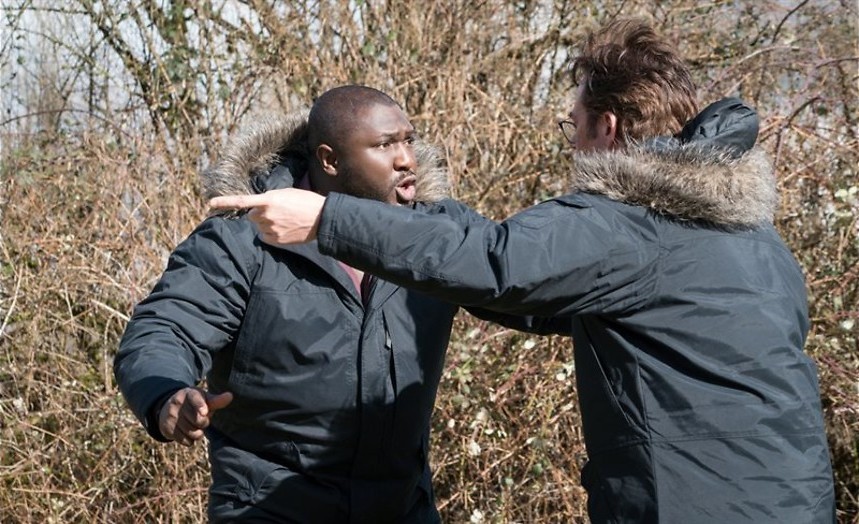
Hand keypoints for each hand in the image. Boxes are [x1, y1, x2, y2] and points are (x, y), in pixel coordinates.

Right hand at [158, 388, 232, 445]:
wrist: (169, 408)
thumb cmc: (194, 403)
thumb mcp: (204, 399)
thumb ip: (216, 400)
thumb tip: (230, 396)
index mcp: (189, 393)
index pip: (195, 398)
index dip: (200, 405)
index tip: (204, 412)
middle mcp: (177, 403)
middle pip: (198, 420)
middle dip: (203, 423)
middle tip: (201, 418)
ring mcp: (170, 415)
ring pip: (192, 432)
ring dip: (197, 432)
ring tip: (194, 425)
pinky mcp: (166, 428)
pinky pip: (184, 440)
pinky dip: (189, 440)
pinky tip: (187, 432)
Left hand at [208, 188, 324, 244]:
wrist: (321, 218)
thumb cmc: (306, 202)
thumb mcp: (286, 193)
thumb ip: (269, 199)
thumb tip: (259, 207)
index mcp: (269, 200)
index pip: (241, 201)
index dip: (224, 202)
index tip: (210, 204)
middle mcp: (267, 215)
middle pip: (252, 215)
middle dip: (259, 213)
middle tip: (276, 211)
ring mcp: (271, 229)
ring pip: (259, 227)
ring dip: (266, 224)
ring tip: (284, 220)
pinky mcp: (277, 240)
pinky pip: (265, 237)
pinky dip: (271, 233)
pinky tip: (284, 229)